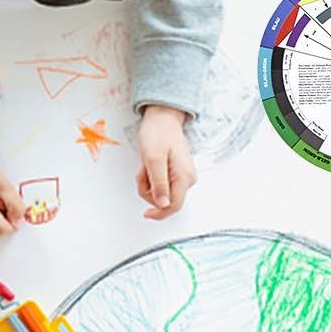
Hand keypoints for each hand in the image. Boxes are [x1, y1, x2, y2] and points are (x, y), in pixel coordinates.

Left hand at [135, 105, 195, 219]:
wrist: (162, 118)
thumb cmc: (158, 133)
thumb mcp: (153, 159)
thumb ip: (159, 184)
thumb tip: (163, 204)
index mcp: (184, 177)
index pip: (173, 205)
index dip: (159, 212)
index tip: (146, 214)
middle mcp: (188, 178)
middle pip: (167, 200)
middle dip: (150, 191)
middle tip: (142, 174)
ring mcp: (184, 176)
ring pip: (164, 193)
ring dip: (150, 185)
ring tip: (146, 167)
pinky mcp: (179, 173)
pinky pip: (164, 185)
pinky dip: (153, 180)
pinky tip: (150, 167)